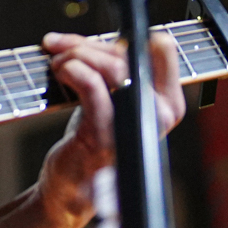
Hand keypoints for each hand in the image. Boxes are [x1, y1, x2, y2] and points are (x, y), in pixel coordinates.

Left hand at [35, 30, 185, 227]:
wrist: (71, 189)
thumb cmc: (92, 139)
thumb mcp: (112, 99)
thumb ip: (111, 68)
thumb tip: (86, 38)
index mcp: (169, 103)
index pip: (161, 49)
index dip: (126, 38)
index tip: (95, 41)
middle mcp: (160, 114)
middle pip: (128, 56)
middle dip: (88, 45)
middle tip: (60, 47)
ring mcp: (133, 125)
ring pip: (111, 67)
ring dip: (77, 54)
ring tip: (57, 61)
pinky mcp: (104, 134)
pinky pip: (92, 86)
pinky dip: (73, 70)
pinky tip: (61, 71)